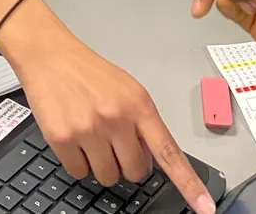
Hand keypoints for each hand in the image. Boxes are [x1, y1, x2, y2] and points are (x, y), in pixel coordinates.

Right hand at [3, 15, 216, 213]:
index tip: (205, 207)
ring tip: (91, 135)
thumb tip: (149, 160)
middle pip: (134, 172)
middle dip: (126, 164)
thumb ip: (142, 124)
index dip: (189, 184)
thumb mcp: (128, 90)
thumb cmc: (90, 74)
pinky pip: (79, 172)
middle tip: (113, 142)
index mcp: (139, 105)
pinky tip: (74, 137)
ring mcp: (88, 130)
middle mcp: (116, 118)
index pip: (169, 152)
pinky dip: (78, 162)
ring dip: (101, 164)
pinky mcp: (62, 138)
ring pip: (106, 176)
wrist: (50, 57)